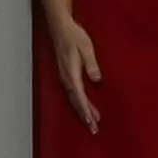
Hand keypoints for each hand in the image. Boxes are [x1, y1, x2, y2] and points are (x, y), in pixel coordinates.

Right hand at [49, 11, 103, 129]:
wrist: (60, 27)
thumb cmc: (74, 36)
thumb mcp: (86, 47)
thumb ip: (91, 64)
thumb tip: (96, 79)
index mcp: (71, 73)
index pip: (80, 96)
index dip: (86, 110)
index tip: (92, 121)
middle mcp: (66, 78)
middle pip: (76, 102)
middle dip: (84, 116)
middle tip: (94, 130)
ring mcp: (64, 77)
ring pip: (74, 99)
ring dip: (82, 111)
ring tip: (92, 123)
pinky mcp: (66, 75)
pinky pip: (73, 93)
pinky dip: (80, 103)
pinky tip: (86, 108)